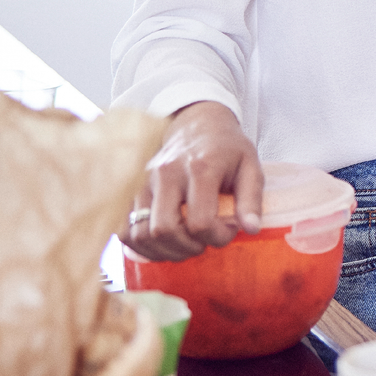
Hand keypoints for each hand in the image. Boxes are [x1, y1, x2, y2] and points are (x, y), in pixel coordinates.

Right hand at [122, 101, 263, 261]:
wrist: (195, 124)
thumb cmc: (225, 148)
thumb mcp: (250, 166)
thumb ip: (252, 198)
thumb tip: (251, 229)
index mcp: (201, 167)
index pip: (200, 221)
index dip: (217, 238)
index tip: (228, 232)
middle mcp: (166, 173)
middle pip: (164, 230)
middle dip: (187, 248)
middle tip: (203, 243)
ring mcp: (142, 181)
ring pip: (140, 234)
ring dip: (163, 251)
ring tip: (184, 245)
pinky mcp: (129, 189)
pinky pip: (122, 229)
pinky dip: (141, 246)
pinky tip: (163, 244)